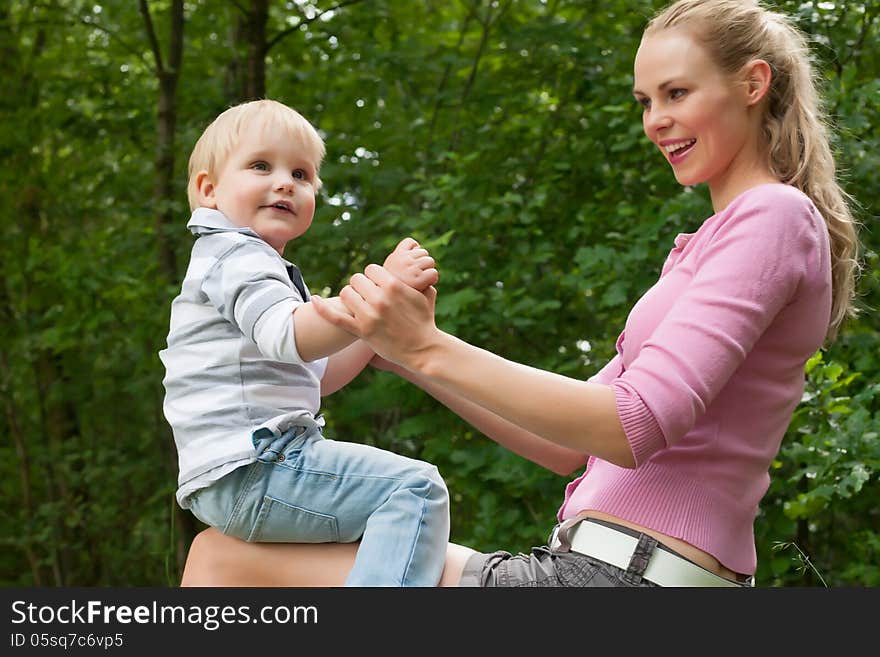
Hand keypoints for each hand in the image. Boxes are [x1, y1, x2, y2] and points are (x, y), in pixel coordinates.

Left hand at [312, 264, 439, 369]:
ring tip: (359, 304)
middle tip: (368, 295)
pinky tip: (314, 299)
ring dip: (350, 297)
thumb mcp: (427, 295)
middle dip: (361, 285)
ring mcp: (369, 315)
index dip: (373, 276)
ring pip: (346, 294)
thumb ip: (420, 279)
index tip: (377, 284)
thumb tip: (420, 269)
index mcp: (394, 286)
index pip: (371, 269)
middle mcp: (379, 298)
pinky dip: (323, 308)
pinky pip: (336, 317)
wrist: (423, 349)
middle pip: (356, 279)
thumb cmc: (425, 321)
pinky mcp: (361, 331)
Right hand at [382, 237, 437, 291]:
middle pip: (423, 252)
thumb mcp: (391, 273)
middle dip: (422, 263)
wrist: (392, 309)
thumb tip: (418, 247)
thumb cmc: (395, 293)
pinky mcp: (417, 280)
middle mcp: (400, 261)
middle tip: (414, 278)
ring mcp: (408, 269)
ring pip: (430, 261)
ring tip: (419, 283)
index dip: (414, 251)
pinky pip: (433, 274)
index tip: (410, 264)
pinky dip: (432, 280)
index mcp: (393, 257)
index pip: (410, 242)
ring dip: (428, 271)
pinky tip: (424, 286)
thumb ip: (402, 260)